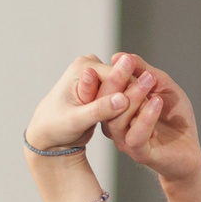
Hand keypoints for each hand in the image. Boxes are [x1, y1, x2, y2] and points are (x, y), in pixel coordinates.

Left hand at [26, 53, 144, 153]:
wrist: (48, 135)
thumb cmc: (54, 127)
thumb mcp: (75, 120)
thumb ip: (99, 109)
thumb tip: (124, 99)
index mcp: (83, 67)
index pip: (116, 76)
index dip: (132, 94)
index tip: (147, 111)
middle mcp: (91, 66)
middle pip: (123, 81)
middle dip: (136, 102)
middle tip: (152, 123)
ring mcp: (97, 76)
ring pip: (126, 90)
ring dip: (136, 108)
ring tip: (150, 130)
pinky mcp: (102, 88)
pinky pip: (122, 97)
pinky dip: (130, 111)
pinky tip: (142, 126)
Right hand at [102, 55, 200, 187]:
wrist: (190, 148)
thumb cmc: (174, 117)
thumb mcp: (162, 86)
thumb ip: (143, 71)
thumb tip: (119, 55)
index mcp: (115, 108)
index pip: (103, 89)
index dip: (109, 73)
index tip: (119, 59)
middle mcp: (114, 124)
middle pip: (105, 102)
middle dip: (116, 80)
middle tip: (127, 63)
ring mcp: (125, 140)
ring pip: (118, 118)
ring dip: (134, 96)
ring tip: (149, 81)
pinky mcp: (139, 153)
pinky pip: (136, 135)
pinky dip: (146, 117)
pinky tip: (157, 102)